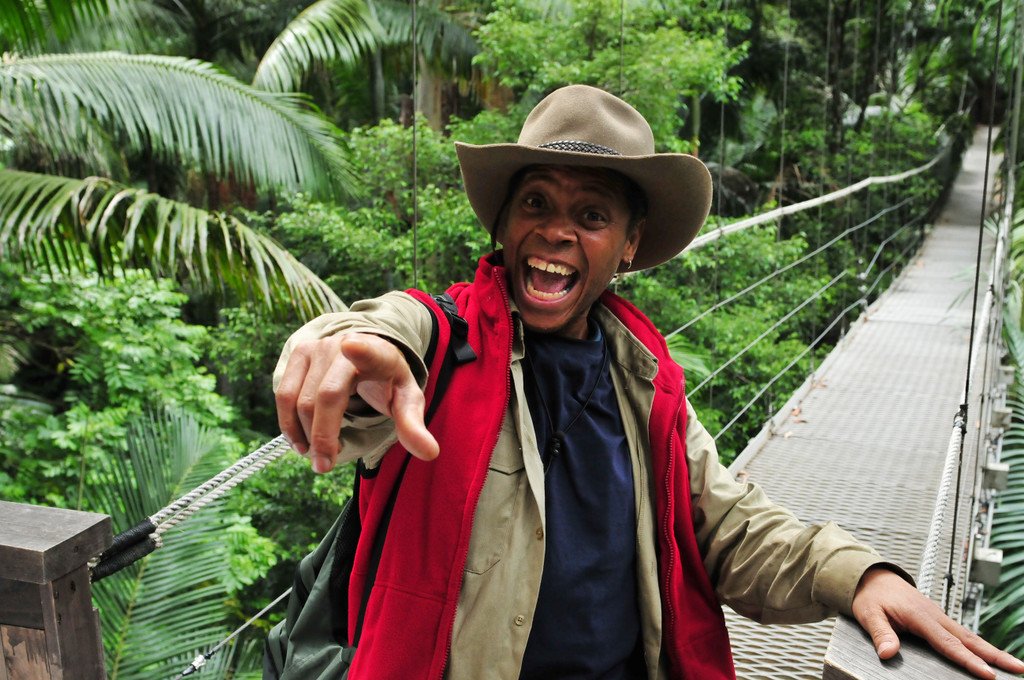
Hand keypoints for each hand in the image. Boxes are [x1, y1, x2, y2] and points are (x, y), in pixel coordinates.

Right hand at [275, 332, 438, 471]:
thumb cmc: (388, 380)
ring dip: (302, 434)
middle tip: (325, 466)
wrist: (368, 351)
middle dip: (321, 437)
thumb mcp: (406, 399)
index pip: (367, 349)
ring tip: (315, 456)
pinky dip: (288, 423)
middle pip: (323, 397)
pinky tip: (302, 440)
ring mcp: (316, 347)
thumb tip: (431, 454)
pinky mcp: (298, 353)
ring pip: (297, 399)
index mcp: (377, 354)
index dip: (359, 348)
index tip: (351, 345)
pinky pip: (283, 394)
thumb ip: (413, 425)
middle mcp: (342, 345)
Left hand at [852, 567, 1023, 678]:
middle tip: (1018, 669)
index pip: (948, 643)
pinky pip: (962, 634)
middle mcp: (934, 615)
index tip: (987, 673)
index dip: (968, 660)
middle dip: (995, 656)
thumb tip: (888, 654)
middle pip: (969, 639)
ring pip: (969, 636)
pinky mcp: (938, 619)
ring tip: (1014, 665)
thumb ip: (881, 634)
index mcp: (920, 616)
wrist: (871, 576)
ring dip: (991, 651)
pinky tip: (988, 656)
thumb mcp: (869, 614)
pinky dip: (978, 645)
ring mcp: (938, 616)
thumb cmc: (870, 596)